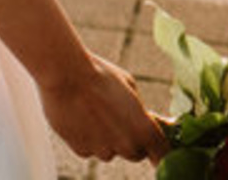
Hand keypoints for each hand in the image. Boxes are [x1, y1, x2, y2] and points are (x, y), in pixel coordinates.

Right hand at [35, 52, 167, 163]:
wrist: (65, 74)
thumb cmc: (99, 74)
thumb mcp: (130, 86)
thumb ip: (139, 110)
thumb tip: (141, 118)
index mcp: (146, 130)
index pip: (162, 154)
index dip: (158, 148)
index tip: (152, 141)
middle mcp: (128, 146)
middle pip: (135, 154)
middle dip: (130, 140)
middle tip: (117, 118)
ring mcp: (104, 151)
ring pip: (110, 151)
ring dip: (106, 139)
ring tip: (92, 112)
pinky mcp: (82, 151)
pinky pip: (89, 149)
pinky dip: (86, 138)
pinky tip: (78, 116)